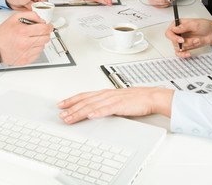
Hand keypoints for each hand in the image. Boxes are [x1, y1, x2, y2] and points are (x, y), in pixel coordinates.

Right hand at [0, 11, 52, 65]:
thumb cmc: (4, 33)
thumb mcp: (15, 18)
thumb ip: (30, 15)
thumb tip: (42, 20)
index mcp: (22, 32)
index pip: (44, 29)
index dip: (49, 27)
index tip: (49, 26)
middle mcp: (24, 43)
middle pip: (45, 38)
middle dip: (45, 34)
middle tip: (41, 32)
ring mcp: (25, 53)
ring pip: (42, 47)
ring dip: (39, 42)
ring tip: (31, 39)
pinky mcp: (25, 60)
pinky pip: (37, 54)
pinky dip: (35, 50)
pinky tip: (28, 46)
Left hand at [5, 0, 46, 10]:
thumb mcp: (23, 0)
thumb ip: (30, 5)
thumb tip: (36, 9)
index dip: (44, 2)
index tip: (44, 8)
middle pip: (42, 1)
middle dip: (40, 7)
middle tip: (39, 12)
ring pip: (39, 6)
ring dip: (37, 10)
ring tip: (34, 12)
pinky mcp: (32, 4)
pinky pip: (35, 8)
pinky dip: (33, 11)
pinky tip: (30, 11)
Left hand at [57, 88, 173, 123]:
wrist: (150, 97)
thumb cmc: (135, 99)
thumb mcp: (116, 100)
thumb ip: (105, 104)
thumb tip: (94, 111)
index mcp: (104, 93)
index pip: (84, 96)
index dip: (71, 100)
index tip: (61, 104)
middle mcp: (106, 95)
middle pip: (84, 101)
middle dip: (71, 108)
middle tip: (61, 115)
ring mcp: (112, 99)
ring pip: (92, 106)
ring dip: (79, 112)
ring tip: (70, 117)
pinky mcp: (120, 105)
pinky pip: (106, 109)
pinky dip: (97, 112)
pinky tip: (90, 116)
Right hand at [165, 18, 211, 56]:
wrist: (211, 33)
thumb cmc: (203, 26)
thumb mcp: (194, 24)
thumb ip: (184, 26)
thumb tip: (174, 29)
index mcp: (177, 25)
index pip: (169, 32)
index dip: (173, 37)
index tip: (181, 39)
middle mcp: (178, 33)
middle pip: (173, 41)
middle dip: (183, 42)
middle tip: (187, 41)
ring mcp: (181, 41)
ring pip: (179, 47)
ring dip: (189, 45)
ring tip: (197, 40)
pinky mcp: (185, 47)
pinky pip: (179, 53)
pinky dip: (183, 54)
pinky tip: (188, 53)